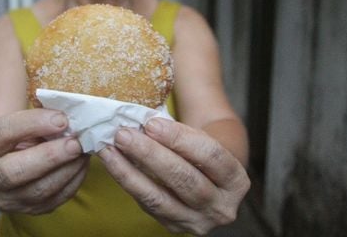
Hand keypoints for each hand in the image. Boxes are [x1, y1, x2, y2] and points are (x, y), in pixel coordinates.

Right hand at [0, 109, 87, 213]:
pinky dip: (74, 180)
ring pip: (39, 190)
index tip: (60, 118)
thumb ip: (38, 122)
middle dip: (50, 156)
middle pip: (15, 171)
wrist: (1, 173)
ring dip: (67, 169)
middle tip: (74, 143)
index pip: (3, 133)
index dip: (33, 123)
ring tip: (83, 151)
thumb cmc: (14, 141)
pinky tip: (81, 163)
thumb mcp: (17, 126)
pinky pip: (56, 199)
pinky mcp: (31, 210)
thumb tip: (67, 119)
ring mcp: (9, 199)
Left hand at [98, 118, 249, 235]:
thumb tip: (144, 119)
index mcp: (236, 181)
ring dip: (130, 172)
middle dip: (151, 155)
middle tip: (125, 135)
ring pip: (160, 198)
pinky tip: (113, 163)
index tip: (152, 123)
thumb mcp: (203, 140)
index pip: (211, 156)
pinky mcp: (173, 227)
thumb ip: (181, 133)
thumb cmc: (200, 153)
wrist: (206, 180)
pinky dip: (127, 182)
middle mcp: (222, 207)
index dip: (180, 139)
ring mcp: (197, 222)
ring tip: (110, 149)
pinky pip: (146, 205)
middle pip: (185, 180)